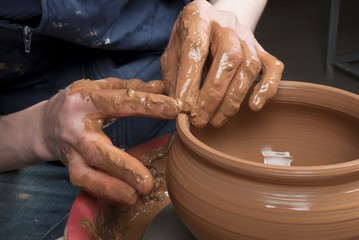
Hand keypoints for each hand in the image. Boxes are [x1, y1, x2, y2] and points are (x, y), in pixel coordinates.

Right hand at [41, 78, 180, 204]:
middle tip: (148, 181)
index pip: (119, 102)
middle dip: (123, 166)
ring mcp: (70, 151)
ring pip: (85, 174)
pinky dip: (105, 192)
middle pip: (96, 149)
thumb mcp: (99, 89)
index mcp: (84, 100)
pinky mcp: (69, 167)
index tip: (175, 109)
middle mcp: (74, 128)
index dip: (147, 105)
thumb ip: (129, 88)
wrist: (44, 124)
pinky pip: (85, 184)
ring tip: (135, 197)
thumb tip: (161, 86)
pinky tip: (126, 197)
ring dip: (110, 188)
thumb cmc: (79, 103)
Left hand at [160, 0, 283, 127]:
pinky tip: (254, 106)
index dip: (190, 80)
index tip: (184, 107)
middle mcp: (225, 22)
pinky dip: (266, 88)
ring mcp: (246, 35)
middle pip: (229, 57)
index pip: (196, 47)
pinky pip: (273, 67)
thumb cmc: (189, 38)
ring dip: (233, 98)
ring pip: (249, 65)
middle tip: (200, 119)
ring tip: (216, 120)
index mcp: (198, 16)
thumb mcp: (172, 50)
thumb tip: (176, 106)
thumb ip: (172, 75)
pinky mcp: (260, 49)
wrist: (211, 21)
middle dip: (213, 94)